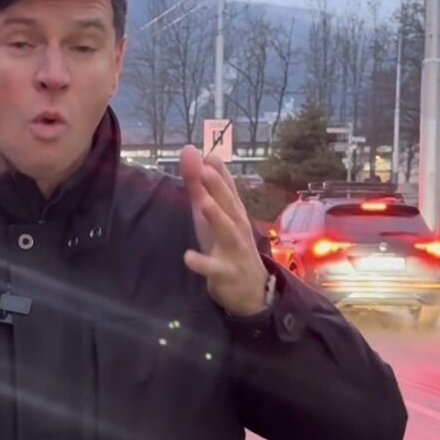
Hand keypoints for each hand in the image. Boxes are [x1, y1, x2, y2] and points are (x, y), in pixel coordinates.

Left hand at [179, 145, 268, 316]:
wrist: (251, 290)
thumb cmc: (225, 243)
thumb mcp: (209, 213)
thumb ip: (197, 184)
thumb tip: (190, 149)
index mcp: (233, 211)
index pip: (228, 188)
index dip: (219, 172)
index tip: (208, 154)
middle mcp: (237, 227)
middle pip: (229, 205)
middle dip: (218, 187)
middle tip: (205, 169)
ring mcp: (234, 250)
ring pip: (227, 232)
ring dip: (217, 217)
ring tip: (203, 203)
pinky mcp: (226, 273)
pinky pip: (214, 268)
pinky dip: (203, 263)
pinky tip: (188, 257)